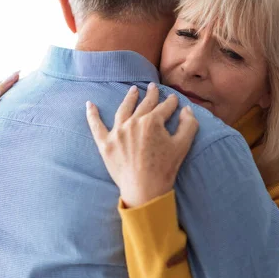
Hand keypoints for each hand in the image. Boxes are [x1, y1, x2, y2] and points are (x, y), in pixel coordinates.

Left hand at [85, 83, 198, 207]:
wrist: (144, 190)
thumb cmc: (165, 169)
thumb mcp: (182, 146)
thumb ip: (188, 124)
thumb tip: (186, 109)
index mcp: (152, 122)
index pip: (164, 107)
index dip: (171, 102)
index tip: (173, 99)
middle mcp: (133, 122)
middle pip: (144, 105)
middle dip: (151, 95)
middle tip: (153, 87)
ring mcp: (117, 132)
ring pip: (123, 109)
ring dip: (129, 98)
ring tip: (133, 90)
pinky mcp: (105, 144)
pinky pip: (96, 126)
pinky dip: (92, 115)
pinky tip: (89, 105)